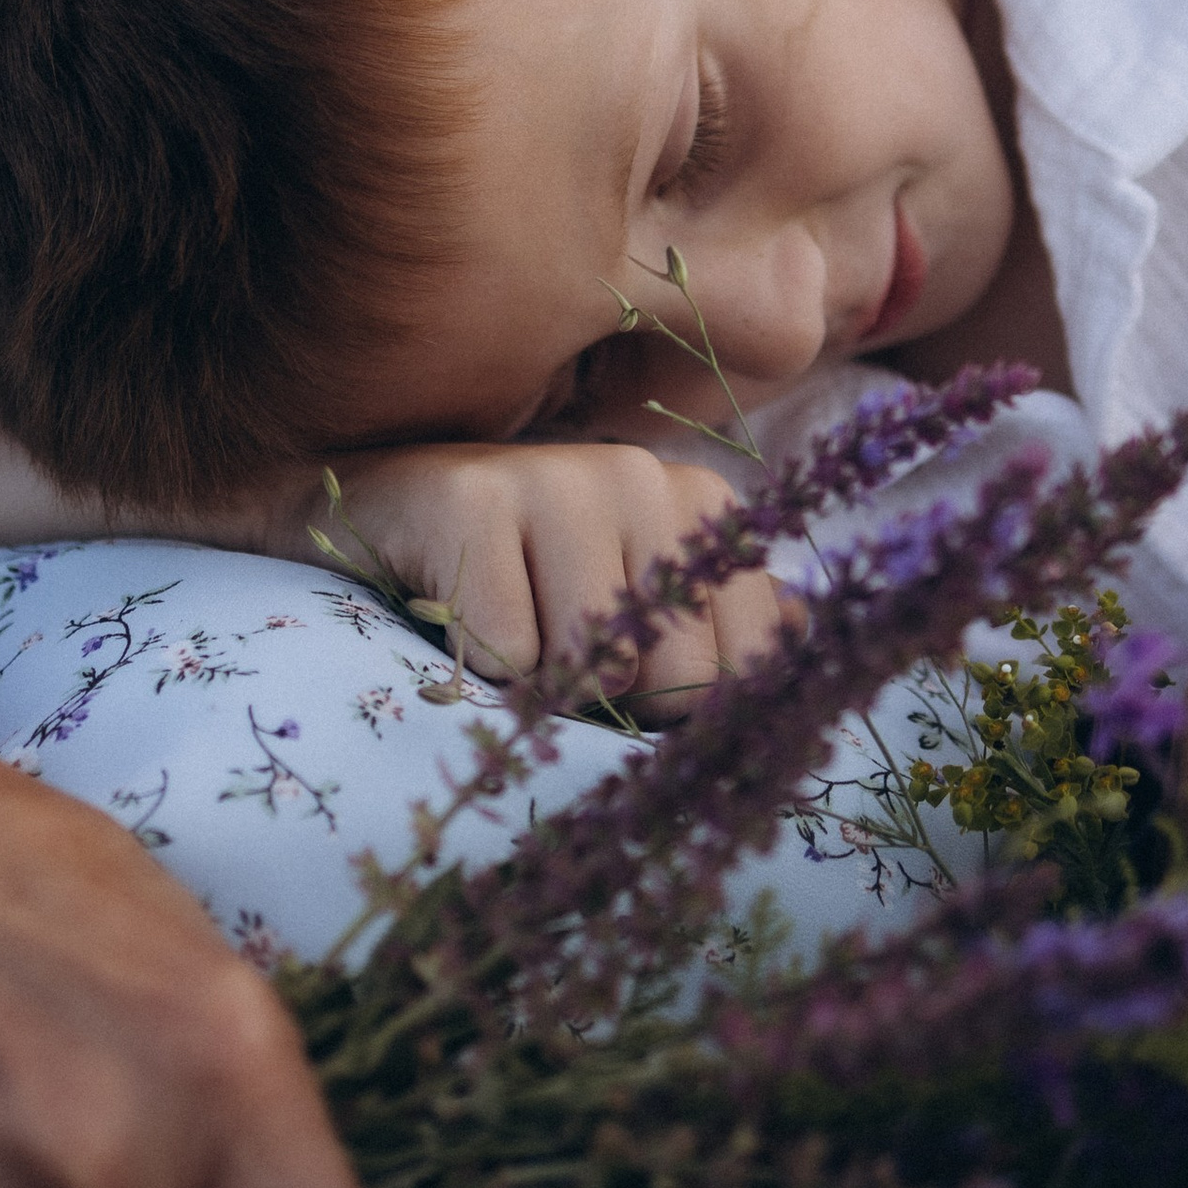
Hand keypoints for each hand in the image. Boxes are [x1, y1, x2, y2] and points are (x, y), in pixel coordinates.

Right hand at [324, 438, 786, 717]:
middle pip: (675, 682)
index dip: (679, 712)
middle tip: (552, 654)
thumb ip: (722, 628)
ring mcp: (555, 476)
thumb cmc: (517, 579)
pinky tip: (448, 607)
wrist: (371, 518)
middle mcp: (641, 474)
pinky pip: (506, 656)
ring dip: (541, 689)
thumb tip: (816, 652)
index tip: (625, 676)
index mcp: (700, 506)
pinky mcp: (470, 499)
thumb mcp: (630, 599)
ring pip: (593, 669)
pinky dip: (474, 666)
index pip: (746, 670)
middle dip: (611, 706)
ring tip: (504, 627)